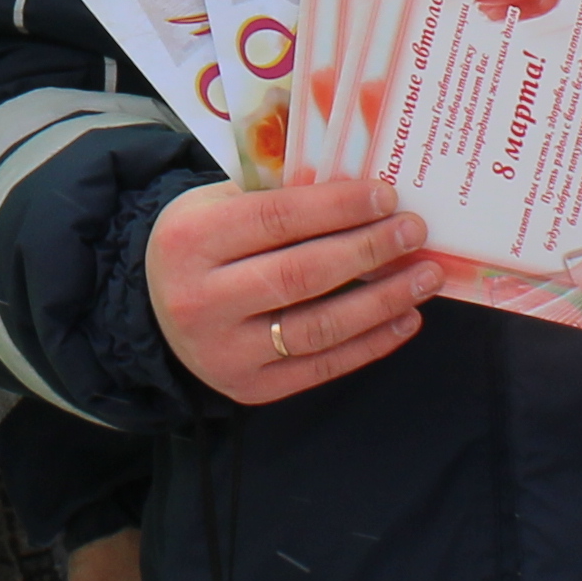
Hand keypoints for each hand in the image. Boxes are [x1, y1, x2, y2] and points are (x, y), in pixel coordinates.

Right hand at [151, 166, 436, 405]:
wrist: (157, 309)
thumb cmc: (203, 243)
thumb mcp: (218, 203)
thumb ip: (277, 195)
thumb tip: (362, 192)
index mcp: (190, 240)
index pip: (275, 220)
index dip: (337, 208)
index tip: (386, 196)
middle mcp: (201, 301)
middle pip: (301, 274)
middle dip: (368, 250)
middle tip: (414, 232)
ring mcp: (225, 352)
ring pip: (318, 327)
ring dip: (382, 301)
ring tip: (424, 276)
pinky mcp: (250, 388)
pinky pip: (322, 366)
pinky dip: (371, 343)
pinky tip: (405, 318)